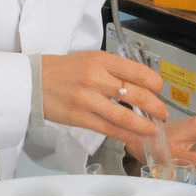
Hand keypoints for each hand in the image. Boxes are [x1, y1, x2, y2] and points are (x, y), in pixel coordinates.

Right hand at [43, 51, 167, 144]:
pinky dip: (126, 134)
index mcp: (101, 60)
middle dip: (156, 106)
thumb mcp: (90, 59)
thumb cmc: (62, 70)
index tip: (160, 89)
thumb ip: (113, 69)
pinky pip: (109, 129)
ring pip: (125, 116)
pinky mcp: (79, 117)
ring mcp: (87, 99)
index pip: (138, 71)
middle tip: (163, 113)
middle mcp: (96, 78)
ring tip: (154, 129)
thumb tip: (139, 84)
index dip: (155, 83)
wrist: (32, 81)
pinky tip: (136, 137)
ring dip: (145, 125)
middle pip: (137, 94)